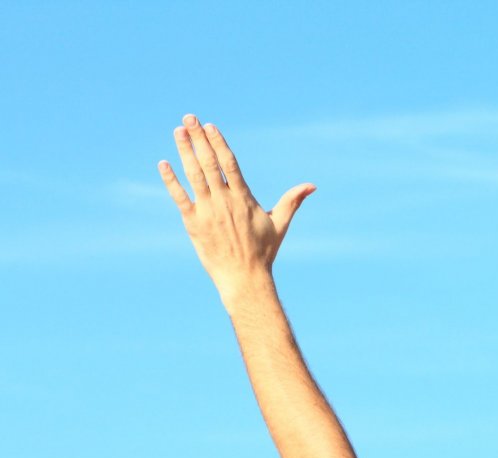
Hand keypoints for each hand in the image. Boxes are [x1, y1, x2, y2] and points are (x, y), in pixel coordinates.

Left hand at [159, 114, 313, 303]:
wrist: (244, 278)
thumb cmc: (264, 252)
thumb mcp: (280, 224)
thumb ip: (292, 201)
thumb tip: (312, 186)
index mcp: (244, 198)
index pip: (229, 163)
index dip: (218, 143)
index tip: (210, 126)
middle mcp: (224, 201)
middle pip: (209, 162)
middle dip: (199, 138)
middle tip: (189, 118)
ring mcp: (208, 211)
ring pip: (193, 175)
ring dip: (184, 151)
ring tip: (178, 131)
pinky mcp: (193, 223)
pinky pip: (179, 197)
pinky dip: (171, 180)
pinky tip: (164, 163)